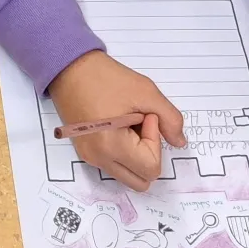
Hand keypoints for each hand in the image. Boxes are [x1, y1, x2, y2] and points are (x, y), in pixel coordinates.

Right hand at [47, 49, 189, 191]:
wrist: (69, 67)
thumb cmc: (106, 77)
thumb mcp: (146, 91)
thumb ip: (170, 119)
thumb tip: (179, 143)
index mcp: (112, 147)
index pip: (151, 166)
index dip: (155, 140)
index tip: (145, 115)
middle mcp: (98, 159)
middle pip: (142, 181)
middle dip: (149, 155)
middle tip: (140, 125)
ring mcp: (90, 158)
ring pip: (128, 175)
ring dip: (136, 156)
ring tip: (128, 124)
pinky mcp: (85, 152)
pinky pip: (114, 165)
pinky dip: (124, 153)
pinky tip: (117, 127)